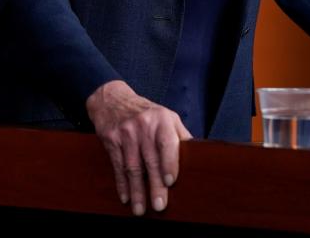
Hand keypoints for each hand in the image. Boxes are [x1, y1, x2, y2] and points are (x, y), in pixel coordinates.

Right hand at [85, 80, 191, 215]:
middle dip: (154, 185)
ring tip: (140, 210)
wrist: (112, 99)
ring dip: (137, 190)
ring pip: (132, 166)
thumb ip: (180, 135)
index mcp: (161, 120)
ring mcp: (126, 133)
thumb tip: (198, 156)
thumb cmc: (146, 113)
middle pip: (150, 160)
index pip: (166, 143)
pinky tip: (126, 197)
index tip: (170, 182)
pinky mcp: (111, 140)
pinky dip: (121, 184)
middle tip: (159, 206)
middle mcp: (143, 125)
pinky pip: (117, 165)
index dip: (169, 163)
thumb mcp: (166, 116)